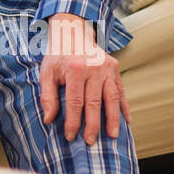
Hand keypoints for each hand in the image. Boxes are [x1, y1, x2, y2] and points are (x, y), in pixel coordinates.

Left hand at [40, 13, 131, 144]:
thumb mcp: (47, 72)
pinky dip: (124, 106)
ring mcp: (106, 67)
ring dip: (113, 119)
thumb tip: (49, 119)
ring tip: (113, 136)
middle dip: (93, 125)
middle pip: (95, 102)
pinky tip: (126, 121)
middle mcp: (93, 68)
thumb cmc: (58, 56)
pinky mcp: (115, 67)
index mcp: (75, 69)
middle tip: (91, 141)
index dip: (73, 121)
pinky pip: (121, 90)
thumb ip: (47, 96)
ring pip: (112, 97)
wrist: (73, 32)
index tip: (71, 136)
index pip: (75, 102)